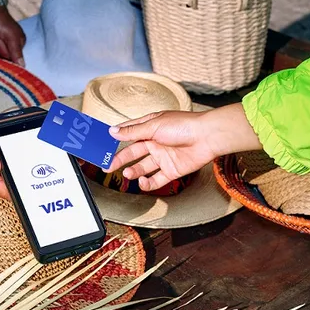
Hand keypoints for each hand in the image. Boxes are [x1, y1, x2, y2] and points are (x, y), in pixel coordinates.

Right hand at [108, 104, 262, 191]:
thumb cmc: (183, 125)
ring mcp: (163, 157)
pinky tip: (142, 181)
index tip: (103, 146)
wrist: (207, 137)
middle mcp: (155, 142)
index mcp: (150, 128)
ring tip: (127, 173)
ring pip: (143, 167)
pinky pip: (156, 179)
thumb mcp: (154, 126)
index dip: (116, 139)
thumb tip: (113, 131)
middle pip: (133, 153)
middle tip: (108, 166)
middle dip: (120, 159)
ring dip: (133, 171)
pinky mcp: (172, 170)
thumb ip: (133, 131)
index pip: (129, 134)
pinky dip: (148, 183)